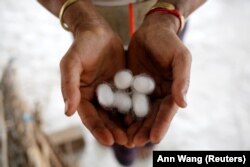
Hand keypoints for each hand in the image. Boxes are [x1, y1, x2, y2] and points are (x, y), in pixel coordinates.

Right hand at [60, 21, 127, 145]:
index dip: (98, 129)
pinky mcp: (123, 86)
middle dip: (115, 131)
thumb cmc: (81, 46)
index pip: (89, 117)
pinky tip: (145, 117)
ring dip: (126, 125)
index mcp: (82, 96)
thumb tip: (68, 112)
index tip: (109, 140)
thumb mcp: (71, 63)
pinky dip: (135, 109)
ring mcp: (110, 93)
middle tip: (127, 142)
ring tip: (137, 135)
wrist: (98, 32)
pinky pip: (129, 100)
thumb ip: (69, 86)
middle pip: (105, 119)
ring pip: (118, 113)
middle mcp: (96, 98)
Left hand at [126, 14, 191, 146]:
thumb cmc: (169, 43)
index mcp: (172, 90)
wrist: (152, 30)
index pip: (167, 111)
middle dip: (143, 130)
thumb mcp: (180, 58)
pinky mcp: (131, 85)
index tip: (154, 139)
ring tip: (123, 138)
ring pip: (137, 112)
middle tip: (133, 143)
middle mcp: (158, 94)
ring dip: (131, 126)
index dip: (161, 125)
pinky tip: (114, 120)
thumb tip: (183, 105)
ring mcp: (143, 91)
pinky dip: (121, 111)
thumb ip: (182, 80)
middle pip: (151, 116)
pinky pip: (126, 100)